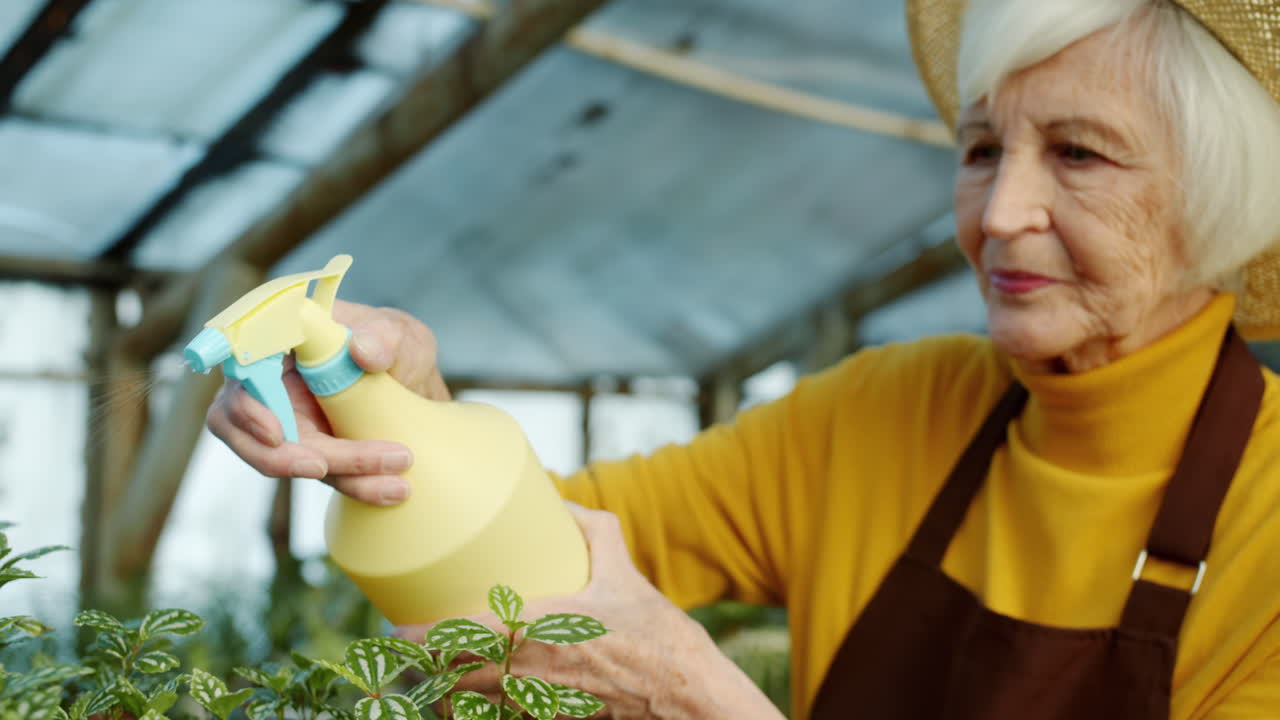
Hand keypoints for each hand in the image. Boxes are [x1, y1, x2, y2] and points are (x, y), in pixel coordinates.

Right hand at [205, 300, 448, 504]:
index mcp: (280, 339)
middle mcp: (270, 380)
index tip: (273, 432)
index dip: (245, 405)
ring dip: (328, 473)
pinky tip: (395, 489)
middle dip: (280, 456)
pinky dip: (355, 484)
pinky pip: (319, 472)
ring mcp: (284, 418)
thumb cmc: (393, 345)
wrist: (413, 380)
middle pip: (244, 425)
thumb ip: (384, 336)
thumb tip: (362, 350)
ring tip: (384, 482)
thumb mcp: (397, 332)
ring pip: (279, 457)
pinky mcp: (307, 449)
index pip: (240, 369)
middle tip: (321, 467)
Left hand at [397, 504, 786, 719]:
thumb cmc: (655, 630)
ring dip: (443, 690)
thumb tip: (563, 503)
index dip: (425, 636)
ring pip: (471, 702)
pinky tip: (467, 700)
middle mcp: (533, 669)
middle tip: (401, 648)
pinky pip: (500, 718)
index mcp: (543, 628)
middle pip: (456, 674)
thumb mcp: (624, 571)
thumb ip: (593, 529)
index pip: (467, 635)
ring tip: (424, 674)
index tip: (398, 626)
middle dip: (422, 665)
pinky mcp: (552, 718)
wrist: (683, 688)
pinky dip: (477, 710)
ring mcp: (540, 701)